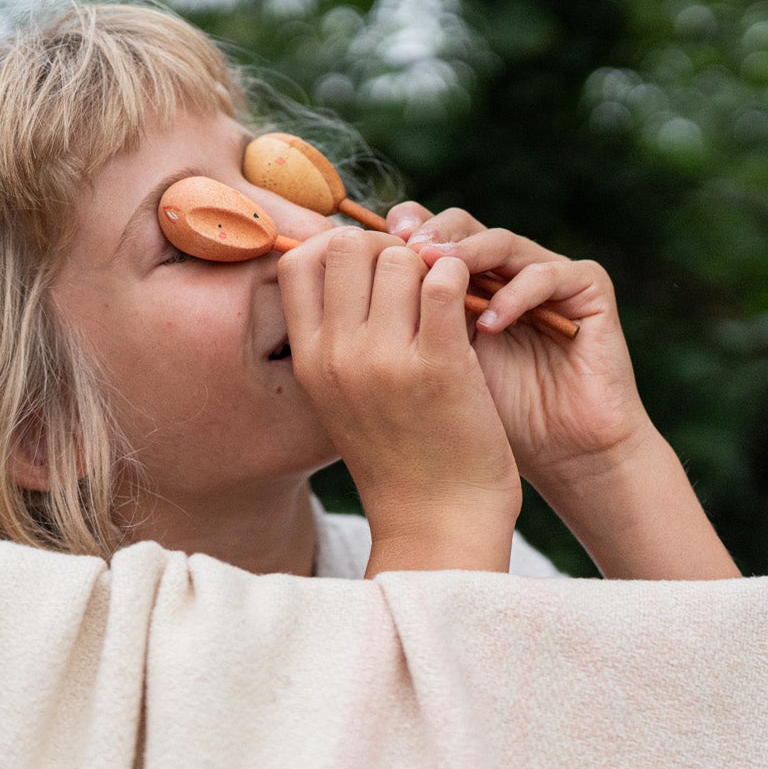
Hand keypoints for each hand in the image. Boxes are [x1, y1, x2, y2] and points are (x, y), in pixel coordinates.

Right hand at [278, 228, 520, 573]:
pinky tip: (470, 303)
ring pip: (399, 257)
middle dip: (387, 248)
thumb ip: (336, 335)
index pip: (297, 260)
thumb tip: (343, 258)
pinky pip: (443, 281)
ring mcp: (384, 361)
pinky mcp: (438, 366)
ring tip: (446, 297)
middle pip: (348, 246)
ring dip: (429, 264)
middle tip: (417, 277)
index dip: (337, 247)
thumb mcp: (341, 396)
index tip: (371, 269)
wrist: (438, 521)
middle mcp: (337, 356)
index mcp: (308, 360)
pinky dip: (459, 276)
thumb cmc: (399, 453)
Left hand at [383, 202, 736, 579]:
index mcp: (462, 280)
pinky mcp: (587, 288)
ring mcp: (546, 273)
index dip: (396, 235)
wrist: (559, 455)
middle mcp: (502, 268)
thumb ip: (395, 323)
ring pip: (501, 241)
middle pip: (459, 226)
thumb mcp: (427, 368)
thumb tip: (334, 284)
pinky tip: (490, 323)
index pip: (424, 233)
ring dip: (466, 255)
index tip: (367, 251)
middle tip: (405, 252)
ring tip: (439, 274)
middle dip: (429, 238)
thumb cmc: (482, 420)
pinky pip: (549, 273)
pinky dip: (516, 294)